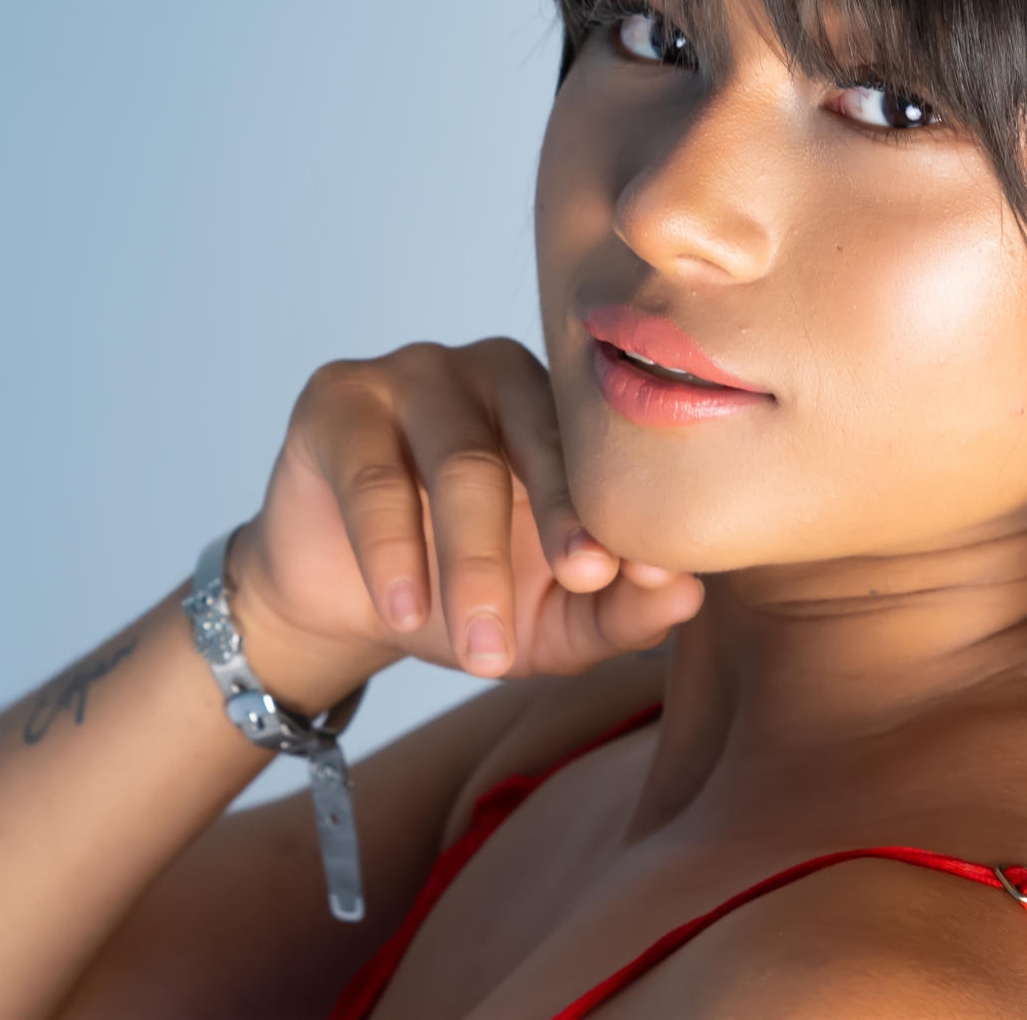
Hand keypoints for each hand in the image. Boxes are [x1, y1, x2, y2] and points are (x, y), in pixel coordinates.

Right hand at [227, 338, 703, 699]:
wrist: (338, 598)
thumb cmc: (458, 593)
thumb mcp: (546, 622)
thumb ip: (616, 611)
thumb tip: (688, 595)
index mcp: (560, 413)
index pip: (597, 452)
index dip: (615, 512)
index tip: (640, 574)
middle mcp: (495, 373)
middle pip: (534, 442)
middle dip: (558, 521)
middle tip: (578, 585)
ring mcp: (414, 374)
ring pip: (458, 461)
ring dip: (473, 561)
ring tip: (481, 652)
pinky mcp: (339, 399)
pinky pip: (373, 476)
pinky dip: (392, 552)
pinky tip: (405, 613)